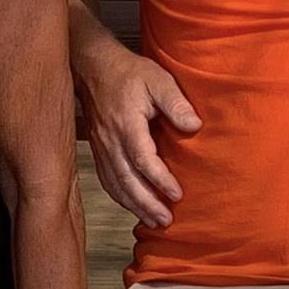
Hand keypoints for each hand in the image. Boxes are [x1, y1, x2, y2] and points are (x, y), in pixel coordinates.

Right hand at [78, 42, 201, 226]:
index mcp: (127, 125)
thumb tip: (194, 124)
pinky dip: (120, 196)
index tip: (177, 194)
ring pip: (116, 185)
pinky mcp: (98, 150)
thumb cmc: (128, 73)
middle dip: (147, 204)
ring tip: (153, 220)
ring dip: (134, 205)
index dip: (160, 180)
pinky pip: (107, 179)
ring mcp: (101, 148)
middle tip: (166, 220)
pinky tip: (133, 205)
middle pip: (127, 181)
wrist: (94, 67)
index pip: (143, 160)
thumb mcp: (157, 79)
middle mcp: (111, 141)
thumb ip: (176, 102)